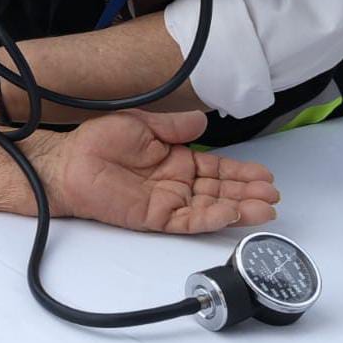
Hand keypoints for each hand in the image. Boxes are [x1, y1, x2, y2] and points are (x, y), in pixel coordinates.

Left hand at [51, 110, 277, 233]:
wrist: (69, 162)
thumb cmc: (98, 142)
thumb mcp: (142, 124)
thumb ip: (174, 127)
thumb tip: (202, 122)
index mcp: (176, 161)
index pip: (216, 169)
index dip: (241, 172)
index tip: (264, 174)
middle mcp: (176, 184)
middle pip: (220, 191)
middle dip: (248, 193)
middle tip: (273, 194)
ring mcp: (168, 202)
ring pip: (211, 208)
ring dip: (239, 208)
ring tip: (265, 208)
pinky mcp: (156, 217)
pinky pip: (189, 221)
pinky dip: (212, 218)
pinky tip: (232, 214)